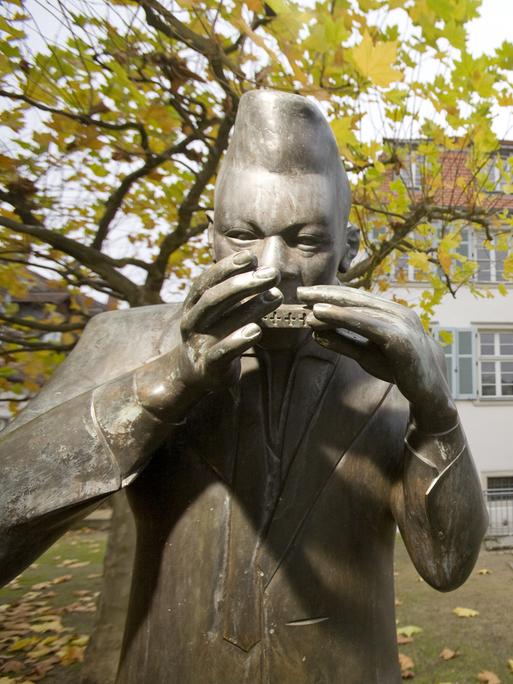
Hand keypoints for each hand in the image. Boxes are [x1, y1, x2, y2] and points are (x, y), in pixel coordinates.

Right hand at [178, 250, 281, 391]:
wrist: (195, 373)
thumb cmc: (216, 334)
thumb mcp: (222, 311)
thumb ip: (239, 294)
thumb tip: (264, 269)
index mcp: (193, 304)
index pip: (207, 281)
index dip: (227, 267)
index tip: (251, 256)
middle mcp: (192, 321)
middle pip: (214, 298)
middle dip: (243, 283)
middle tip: (272, 274)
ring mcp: (198, 344)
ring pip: (221, 322)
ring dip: (251, 308)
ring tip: (277, 296)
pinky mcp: (208, 366)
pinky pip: (222, 353)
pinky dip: (238, 341)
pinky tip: (257, 330)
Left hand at [297, 285, 456, 432]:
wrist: (430, 389)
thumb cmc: (399, 367)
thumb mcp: (366, 354)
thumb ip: (343, 343)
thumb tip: (315, 334)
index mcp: (391, 312)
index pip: (357, 298)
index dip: (331, 293)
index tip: (308, 294)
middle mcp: (396, 312)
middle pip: (355, 298)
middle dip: (326, 294)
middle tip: (300, 293)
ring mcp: (400, 322)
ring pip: (358, 309)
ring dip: (330, 305)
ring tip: (307, 305)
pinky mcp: (398, 338)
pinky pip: (365, 323)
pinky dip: (341, 316)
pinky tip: (322, 313)